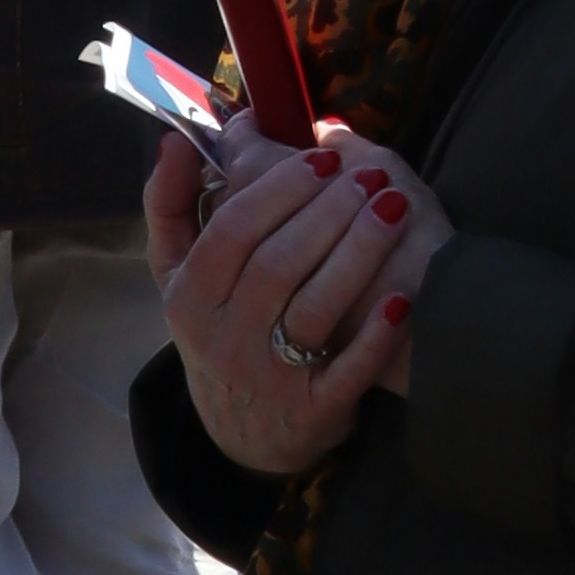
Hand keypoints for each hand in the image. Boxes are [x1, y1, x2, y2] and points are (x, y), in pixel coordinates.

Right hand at [152, 120, 457, 474]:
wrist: (246, 435)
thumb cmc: (220, 329)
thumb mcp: (180, 279)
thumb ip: (172, 208)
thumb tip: (175, 139)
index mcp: (190, 299)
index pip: (231, 232)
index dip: (279, 189)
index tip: (323, 156)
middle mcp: (224, 340)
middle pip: (276, 264)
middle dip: (328, 211)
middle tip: (371, 174)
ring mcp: (269, 378)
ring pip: (314, 308)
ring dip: (358, 253)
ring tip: (395, 205)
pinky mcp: (312, 411)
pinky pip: (347, 372)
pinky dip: (376, 336)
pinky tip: (403, 297)